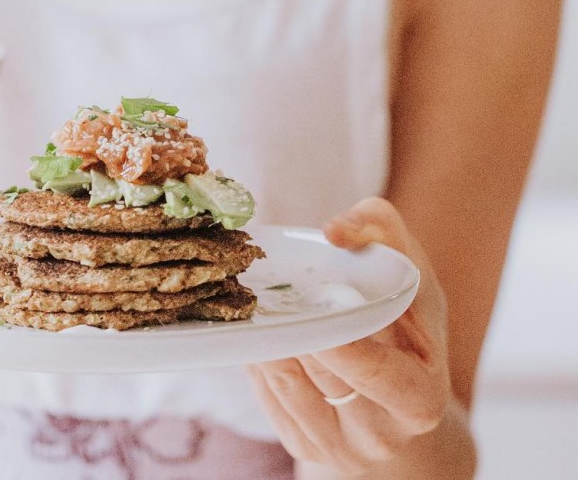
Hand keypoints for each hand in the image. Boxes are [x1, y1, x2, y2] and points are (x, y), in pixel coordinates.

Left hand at [247, 197, 449, 474]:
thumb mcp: (413, 270)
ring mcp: (339, 450)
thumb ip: (380, 230)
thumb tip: (333, 230)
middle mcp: (381, 436)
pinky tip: (266, 328)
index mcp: (420, 399)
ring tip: (266, 300)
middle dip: (297, 325)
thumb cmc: (409, 321)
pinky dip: (259, 354)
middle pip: (321, 371)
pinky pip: (265, 394)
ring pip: (285, 380)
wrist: (402, 394)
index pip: (375, 373)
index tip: (315, 300)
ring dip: (270, 334)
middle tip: (274, 285)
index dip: (341, 341)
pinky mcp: (304, 447)